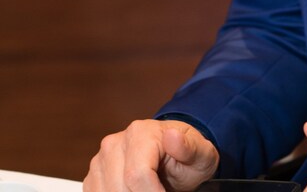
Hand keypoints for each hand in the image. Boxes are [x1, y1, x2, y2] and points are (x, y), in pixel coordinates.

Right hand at [83, 118, 218, 191]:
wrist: (174, 155)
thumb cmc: (188, 156)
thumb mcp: (200, 153)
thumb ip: (190, 148)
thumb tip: (173, 137)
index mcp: (141, 133)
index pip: (137, 176)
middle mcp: (115, 144)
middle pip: (119, 189)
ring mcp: (101, 160)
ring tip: (152, 189)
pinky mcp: (94, 177)